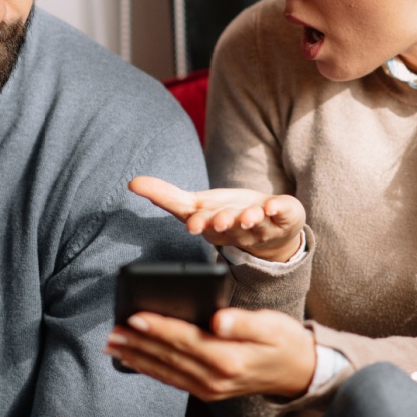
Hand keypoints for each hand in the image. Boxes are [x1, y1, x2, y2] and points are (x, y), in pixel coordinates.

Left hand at [106, 307, 316, 400]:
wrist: (299, 372)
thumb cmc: (285, 341)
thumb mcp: (272, 325)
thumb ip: (244, 322)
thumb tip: (218, 319)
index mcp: (229, 359)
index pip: (186, 340)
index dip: (158, 327)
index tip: (134, 316)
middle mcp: (215, 378)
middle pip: (169, 356)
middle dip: (138, 343)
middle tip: (111, 331)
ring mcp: (210, 389)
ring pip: (166, 371)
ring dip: (137, 358)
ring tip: (113, 345)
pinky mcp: (208, 392)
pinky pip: (173, 380)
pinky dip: (151, 370)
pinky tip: (135, 360)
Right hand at [129, 176, 305, 262]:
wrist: (271, 233)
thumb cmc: (225, 215)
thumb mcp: (195, 205)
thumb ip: (165, 196)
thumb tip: (131, 183)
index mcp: (214, 228)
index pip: (205, 226)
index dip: (200, 224)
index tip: (193, 225)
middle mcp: (237, 230)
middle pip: (230, 228)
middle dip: (225, 223)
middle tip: (222, 220)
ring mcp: (263, 226)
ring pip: (256, 225)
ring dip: (252, 219)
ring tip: (251, 215)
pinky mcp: (285, 217)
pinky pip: (284, 215)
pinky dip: (280, 210)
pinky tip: (274, 206)